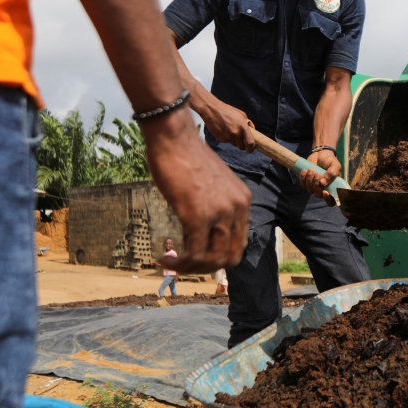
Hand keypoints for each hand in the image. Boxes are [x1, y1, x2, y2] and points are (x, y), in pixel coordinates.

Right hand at [141, 110, 251, 273]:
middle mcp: (237, 208)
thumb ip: (216, 206)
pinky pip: (194, 254)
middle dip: (207, 268)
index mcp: (243, 201)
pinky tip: (164, 258)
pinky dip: (179, 262)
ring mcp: (219, 213)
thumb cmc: (187, 157)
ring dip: (190, 268)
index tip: (199, 258)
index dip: (219, 257)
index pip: (239, 243)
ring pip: (212, 260)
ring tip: (171, 262)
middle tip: (185, 265)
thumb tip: (204, 232)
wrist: (174, 139)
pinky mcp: (198, 216)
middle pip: (230, 257)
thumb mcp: (213, 184)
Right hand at [199, 99, 254, 151]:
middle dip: (242, 144)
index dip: (251, 148)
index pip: (250, 144)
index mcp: (243, 128)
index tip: (250, 148)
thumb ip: (248, 124)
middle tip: (240, 138)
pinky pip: (227, 142)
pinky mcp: (220, 139)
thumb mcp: (242, 114)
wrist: (212, 110)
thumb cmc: (228, 111)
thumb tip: (253, 131)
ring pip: (234, 144)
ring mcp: (227, 138)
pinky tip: (224, 130)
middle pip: (241, 147)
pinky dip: (227, 138)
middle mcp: (236, 134)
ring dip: (234, 140)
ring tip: (230, 130)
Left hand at [299, 149, 340, 205]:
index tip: (325, 191)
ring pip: (310, 190)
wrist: (321, 153)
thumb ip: (332, 173)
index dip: (328, 199)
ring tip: (311, 169)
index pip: (331, 201)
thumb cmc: (330, 161)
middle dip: (316, 185)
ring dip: (309, 180)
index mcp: (333, 188)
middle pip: (318, 195)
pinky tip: (304, 171)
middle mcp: (323, 189)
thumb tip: (323, 183)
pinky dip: (303, 178)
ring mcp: (314, 186)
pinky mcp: (306, 182)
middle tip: (317, 173)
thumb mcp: (335, 165)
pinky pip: (303, 184)